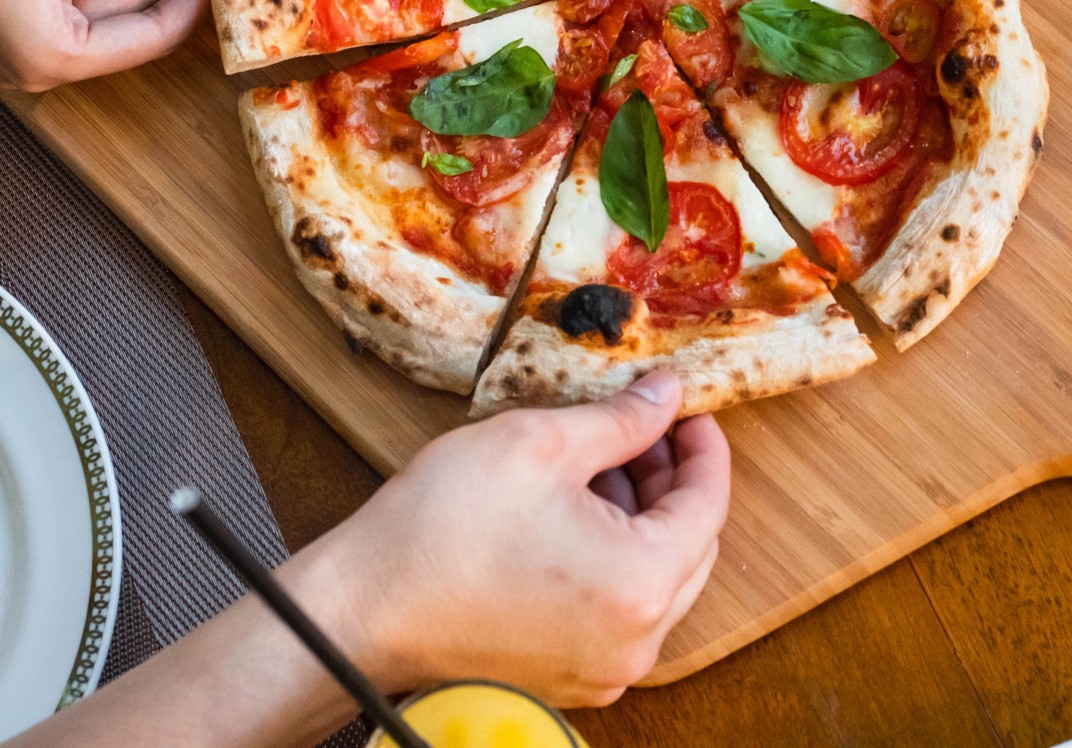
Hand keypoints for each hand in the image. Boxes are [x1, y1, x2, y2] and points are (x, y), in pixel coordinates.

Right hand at [307, 369, 729, 707]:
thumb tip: (668, 396)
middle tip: (646, 428)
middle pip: (691, 546)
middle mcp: (636, 641)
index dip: (703, 447)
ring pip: (656, 579)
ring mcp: (603, 669)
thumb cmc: (445, 526)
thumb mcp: (544, 443)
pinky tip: (575, 511)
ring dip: (642, 517)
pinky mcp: (569, 678)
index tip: (688, 410)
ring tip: (602, 461)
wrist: (362, 609)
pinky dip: (614, 557)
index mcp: (641, 583)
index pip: (708, 504)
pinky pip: (620, 609)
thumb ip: (622, 419)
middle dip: (673, 480)